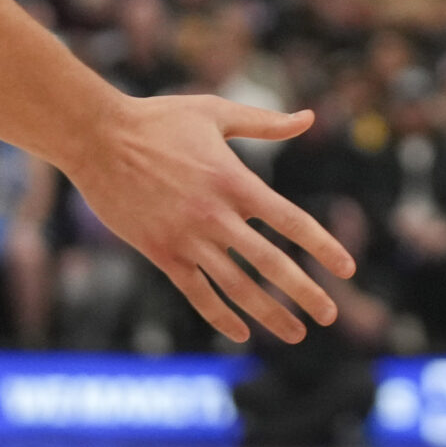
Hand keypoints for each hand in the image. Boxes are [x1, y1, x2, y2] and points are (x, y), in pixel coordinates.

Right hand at [64, 93, 354, 343]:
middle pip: (269, 263)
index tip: (348, 268)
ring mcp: (186, 238)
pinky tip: (241, 333)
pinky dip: (220, 316)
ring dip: (268, 314)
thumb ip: (264, 123)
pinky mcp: (160, 253)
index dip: (322, 246)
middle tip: (330, 315)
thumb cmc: (158, 119)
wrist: (97, 138)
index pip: (289, 220)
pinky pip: (196, 293)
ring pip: (236, 287)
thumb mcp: (214, 112)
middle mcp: (214, 215)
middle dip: (304, 292)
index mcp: (233, 179)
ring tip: (296, 334)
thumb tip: (307, 117)